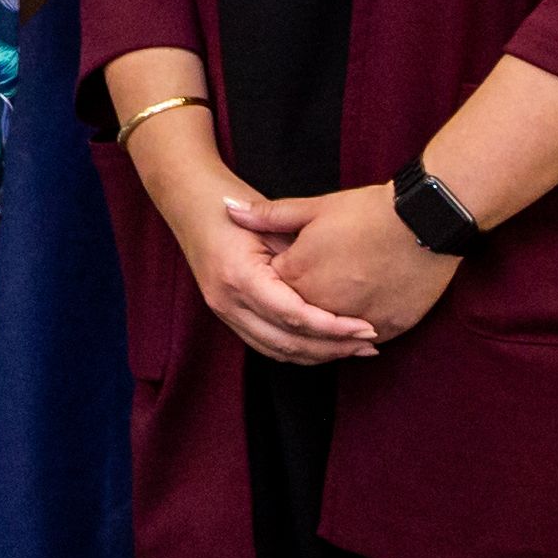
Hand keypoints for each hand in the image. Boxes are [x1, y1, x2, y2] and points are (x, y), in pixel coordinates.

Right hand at [153, 185, 379, 365]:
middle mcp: (227, 301)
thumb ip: (301, 260)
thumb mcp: (271, 224)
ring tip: (354, 350)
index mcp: (240, 277)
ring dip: (317, 355)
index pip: (293, 316)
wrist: (189, 202)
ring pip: (276, 351)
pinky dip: (297, 351)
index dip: (333, 328)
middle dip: (331, 348)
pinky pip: (265, 345)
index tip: (366, 328)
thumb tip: (342, 292)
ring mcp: (222, 311)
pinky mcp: (225, 314)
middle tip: (368, 345)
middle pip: (287, 343)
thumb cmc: (231, 204)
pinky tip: (323, 346)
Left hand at [232, 183, 460, 345]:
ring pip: (326, 343)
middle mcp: (321, 303)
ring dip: (320, 343)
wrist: (425, 219)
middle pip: (294, 326)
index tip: (276, 286)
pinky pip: (360, 343)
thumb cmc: (369, 211)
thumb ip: (268, 215)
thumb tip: (227, 207)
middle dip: (290, 325)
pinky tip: (351, 337)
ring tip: (320, 336)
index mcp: (296, 276)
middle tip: (294, 320)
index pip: (270, 296)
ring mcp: (355, 318)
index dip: (272, 291)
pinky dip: (351, 342)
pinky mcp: (388, 325)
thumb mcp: (315, 208)